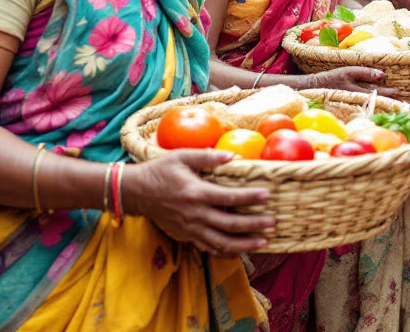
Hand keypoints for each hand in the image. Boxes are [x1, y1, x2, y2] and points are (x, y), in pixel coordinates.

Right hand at [124, 150, 273, 254]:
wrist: (137, 192)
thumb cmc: (160, 170)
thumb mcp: (181, 156)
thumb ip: (207, 156)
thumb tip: (232, 156)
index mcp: (196, 193)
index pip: (229, 197)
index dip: (250, 197)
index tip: (267, 195)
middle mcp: (195, 214)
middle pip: (230, 225)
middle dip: (253, 225)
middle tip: (272, 223)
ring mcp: (190, 229)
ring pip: (221, 243)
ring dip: (244, 244)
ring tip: (263, 242)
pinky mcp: (186, 237)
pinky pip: (209, 248)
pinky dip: (226, 252)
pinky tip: (240, 250)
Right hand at [305, 66, 400, 97]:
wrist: (317, 88)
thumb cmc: (333, 78)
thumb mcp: (349, 72)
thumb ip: (366, 73)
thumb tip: (382, 75)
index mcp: (361, 91)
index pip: (380, 93)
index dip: (392, 93)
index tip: (402, 93)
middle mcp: (361, 99)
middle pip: (380, 100)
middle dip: (393, 100)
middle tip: (407, 100)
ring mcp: (357, 103)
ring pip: (375, 103)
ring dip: (387, 103)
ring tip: (399, 103)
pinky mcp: (353, 104)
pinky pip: (369, 105)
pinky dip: (377, 104)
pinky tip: (383, 104)